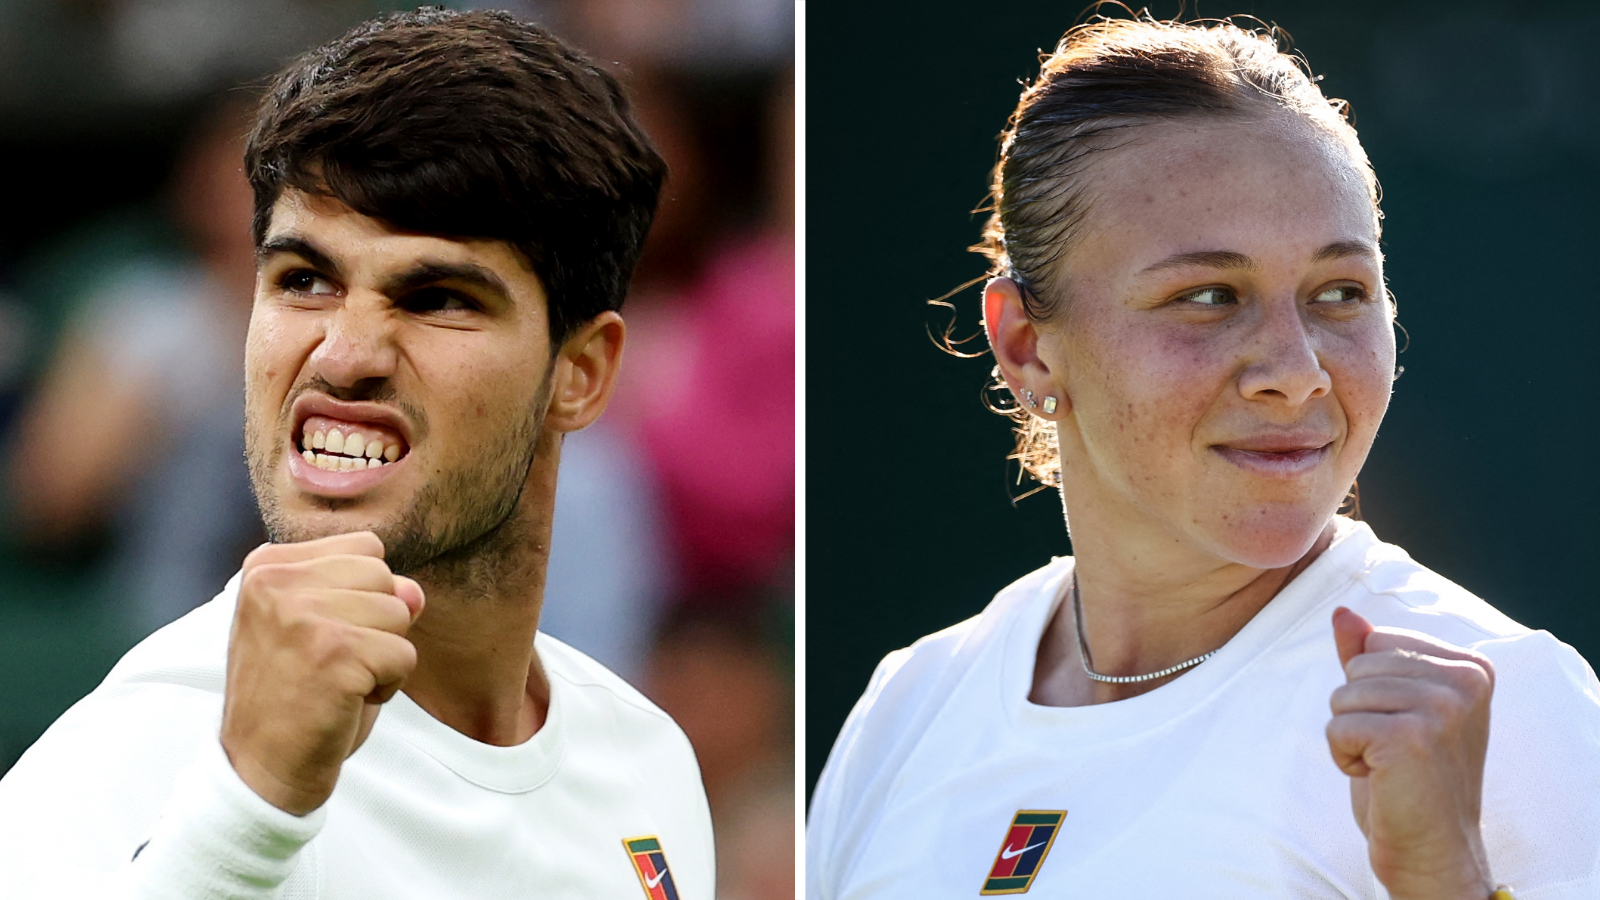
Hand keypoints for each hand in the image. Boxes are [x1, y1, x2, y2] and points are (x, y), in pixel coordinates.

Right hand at [221, 532, 424, 815]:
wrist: (259, 770)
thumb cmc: (294, 697)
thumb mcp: (326, 629)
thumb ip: (370, 596)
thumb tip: (415, 592)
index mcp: (267, 565)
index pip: (365, 548)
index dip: (363, 597)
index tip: (320, 637)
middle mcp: (277, 581)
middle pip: (385, 576)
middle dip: (377, 624)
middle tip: (331, 664)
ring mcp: (303, 614)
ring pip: (400, 612)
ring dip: (383, 656)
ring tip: (337, 682)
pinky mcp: (334, 652)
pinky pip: (405, 654)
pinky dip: (388, 686)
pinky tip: (345, 701)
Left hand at [1327, 606, 1494, 899]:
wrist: (1433, 847)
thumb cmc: (1408, 775)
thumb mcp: (1391, 706)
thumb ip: (1368, 655)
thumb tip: (1343, 613)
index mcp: (1470, 667)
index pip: (1378, 640)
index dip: (1373, 687)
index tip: (1407, 725)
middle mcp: (1464, 682)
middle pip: (1358, 665)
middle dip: (1359, 710)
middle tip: (1395, 750)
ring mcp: (1442, 708)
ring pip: (1343, 695)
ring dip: (1350, 734)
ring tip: (1388, 763)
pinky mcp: (1411, 738)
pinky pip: (1337, 726)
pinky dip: (1343, 756)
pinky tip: (1379, 777)